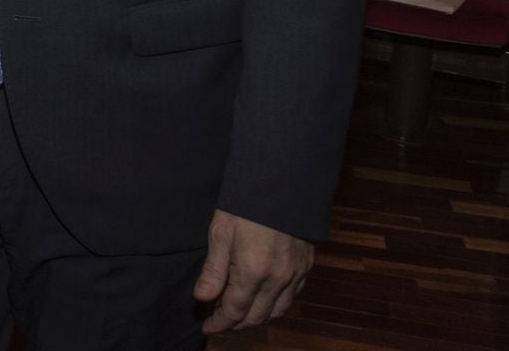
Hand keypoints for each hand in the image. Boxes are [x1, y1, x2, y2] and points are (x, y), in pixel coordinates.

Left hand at [194, 210, 311, 332]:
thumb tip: (202, 298)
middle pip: (256, 316)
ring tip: (239, 313)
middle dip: (236, 323)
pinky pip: (291, 297)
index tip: (207, 326)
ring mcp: (295, 273)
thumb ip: (214, 270)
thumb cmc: (245, 204)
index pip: (234, 311)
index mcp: (252, 272)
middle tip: (220, 320)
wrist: (282, 181)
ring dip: (257, 317)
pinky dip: (276, 305)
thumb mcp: (220, 233)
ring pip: (277, 311)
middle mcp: (277, 279)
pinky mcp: (306, 265)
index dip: (220, 323)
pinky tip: (264, 299)